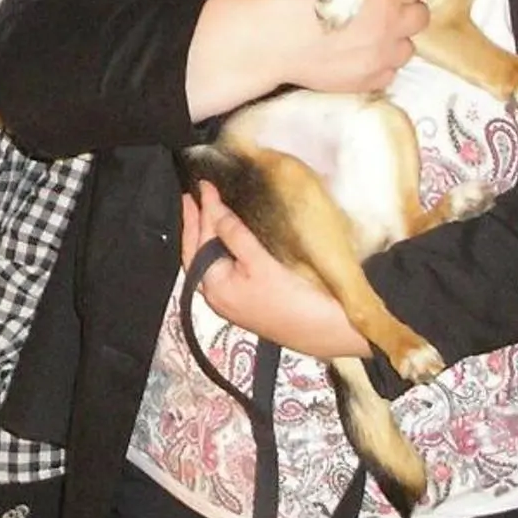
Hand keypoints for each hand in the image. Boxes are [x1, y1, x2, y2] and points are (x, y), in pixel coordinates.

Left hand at [179, 182, 369, 360]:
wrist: (326, 333)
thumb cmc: (294, 300)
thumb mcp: (261, 263)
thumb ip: (235, 235)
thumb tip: (214, 210)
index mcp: (214, 285)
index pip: (200, 239)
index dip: (202, 210)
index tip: (204, 184)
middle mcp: (216, 294)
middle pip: (196, 252)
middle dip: (193, 224)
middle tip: (190, 196)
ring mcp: (231, 298)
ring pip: (208, 260)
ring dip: (205, 236)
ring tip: (203, 212)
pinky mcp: (246, 299)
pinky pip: (223, 268)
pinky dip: (220, 249)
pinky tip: (226, 238)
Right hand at [186, 0, 432, 119]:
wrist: (265, 39)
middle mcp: (391, 27)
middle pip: (421, 17)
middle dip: (409, 7)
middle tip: (388, 3)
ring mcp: (379, 58)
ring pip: (407, 48)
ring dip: (396, 37)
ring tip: (375, 32)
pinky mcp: (364, 82)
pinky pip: (387, 74)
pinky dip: (380, 64)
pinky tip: (361, 54)